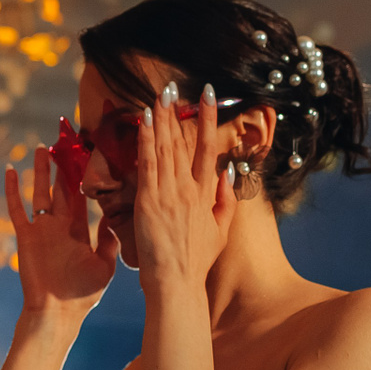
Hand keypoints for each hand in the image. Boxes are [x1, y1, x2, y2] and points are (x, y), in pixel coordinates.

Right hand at [5, 143, 118, 314]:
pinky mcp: (26, 236)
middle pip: (61, 189)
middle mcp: (60, 226)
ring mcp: (42, 229)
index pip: (83, 198)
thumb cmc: (82, 295)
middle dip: (63, 167)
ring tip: (43, 148)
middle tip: (66, 141)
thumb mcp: (105, 265)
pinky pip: (16, 209)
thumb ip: (109, 240)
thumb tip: (114, 214)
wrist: (58, 315)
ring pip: (40, 192)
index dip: (86, 178)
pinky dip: (12, 190)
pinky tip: (10, 170)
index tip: (91, 156)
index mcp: (79, 231)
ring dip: (40, 171)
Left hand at [133, 83, 233, 289]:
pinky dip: (145, 140)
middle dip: (177, 113)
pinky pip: (147, 164)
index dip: (208, 120)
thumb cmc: (196, 260)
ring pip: (165, 148)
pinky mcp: (148, 201)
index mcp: (205, 193)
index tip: (209, 96)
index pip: (208, 148)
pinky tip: (142, 121)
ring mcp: (168, 193)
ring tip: (158, 96)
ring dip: (160, 120)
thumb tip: (228, 173)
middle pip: (183, 143)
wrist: (177, 282)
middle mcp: (188, 188)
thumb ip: (225, 199)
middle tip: (173, 87)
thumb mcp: (220, 230)